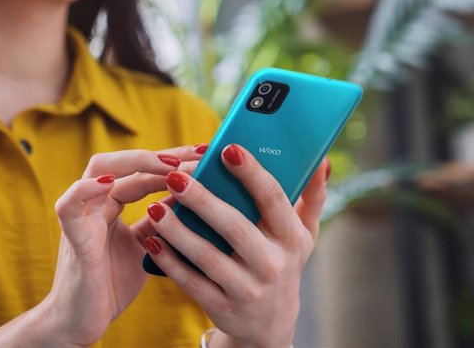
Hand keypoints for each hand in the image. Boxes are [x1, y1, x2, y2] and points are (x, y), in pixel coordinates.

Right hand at [44, 144, 207, 346]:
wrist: (83, 324)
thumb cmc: (112, 285)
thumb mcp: (146, 246)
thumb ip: (161, 221)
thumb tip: (192, 196)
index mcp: (112, 204)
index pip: (142, 170)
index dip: (173, 160)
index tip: (206, 154)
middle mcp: (96, 204)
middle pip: (123, 162)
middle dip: (161, 155)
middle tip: (198, 154)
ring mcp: (82, 217)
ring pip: (98, 170)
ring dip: (135, 163)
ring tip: (170, 164)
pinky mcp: (72, 238)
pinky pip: (69, 206)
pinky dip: (85, 190)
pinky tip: (109, 182)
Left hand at [143, 144, 328, 347]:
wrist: (271, 324)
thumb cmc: (282, 262)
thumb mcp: (303, 234)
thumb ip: (312, 197)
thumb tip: (321, 159)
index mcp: (291, 238)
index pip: (272, 199)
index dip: (251, 173)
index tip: (228, 148)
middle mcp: (272, 264)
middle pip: (234, 226)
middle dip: (203, 200)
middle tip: (175, 175)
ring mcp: (247, 289)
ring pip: (208, 256)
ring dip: (178, 231)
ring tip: (154, 207)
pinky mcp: (223, 307)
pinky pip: (192, 282)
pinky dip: (170, 262)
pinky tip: (151, 240)